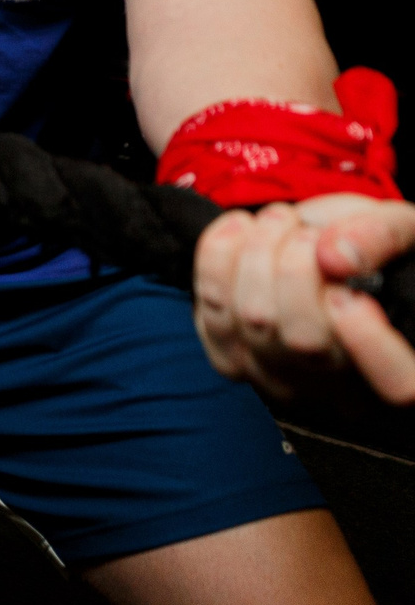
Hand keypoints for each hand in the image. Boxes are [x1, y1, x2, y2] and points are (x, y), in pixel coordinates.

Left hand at [193, 196, 414, 403]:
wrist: (318, 251)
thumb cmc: (368, 245)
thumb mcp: (398, 227)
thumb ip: (382, 235)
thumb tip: (334, 257)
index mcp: (401, 359)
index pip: (399, 383)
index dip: (372, 344)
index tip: (349, 294)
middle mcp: (340, 381)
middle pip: (307, 338)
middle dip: (295, 263)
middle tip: (303, 230)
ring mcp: (281, 376)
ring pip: (254, 321)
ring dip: (255, 252)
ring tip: (278, 221)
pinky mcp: (232, 358)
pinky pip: (209, 312)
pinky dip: (215, 258)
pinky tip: (241, 231)